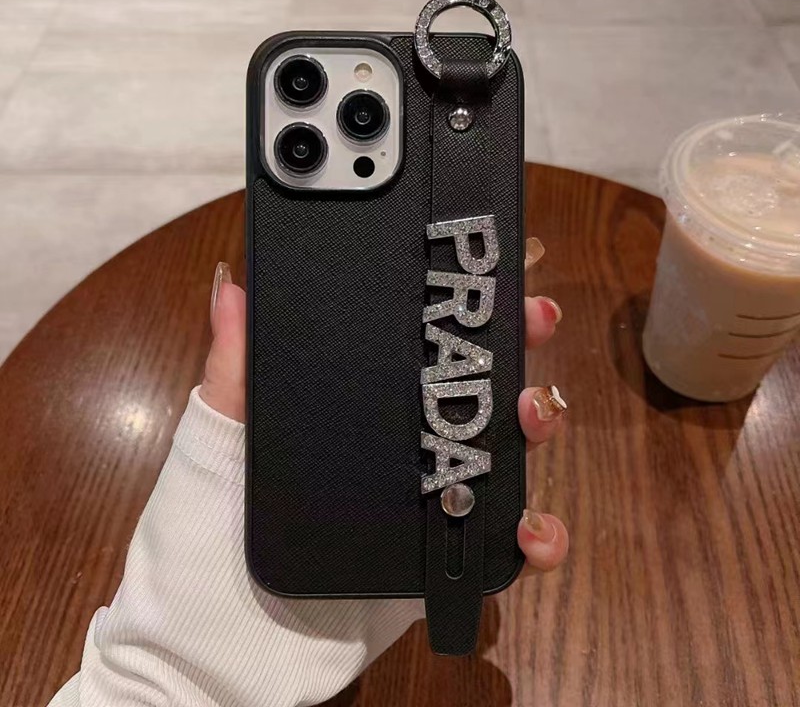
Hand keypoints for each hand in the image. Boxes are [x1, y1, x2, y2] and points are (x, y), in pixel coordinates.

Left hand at [201, 258, 567, 575]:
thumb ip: (231, 368)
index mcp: (354, 408)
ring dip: (537, 426)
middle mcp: (398, 446)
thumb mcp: (217, 438)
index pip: (417, 347)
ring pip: (502, 453)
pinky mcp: (441, 560)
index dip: (460, 309)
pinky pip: (501, 543)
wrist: (222, 647)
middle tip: (536, 323)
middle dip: (514, 347)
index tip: (491, 270)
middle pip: (472, 386)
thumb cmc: (204, 533)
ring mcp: (423, 500)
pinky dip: (538, 535)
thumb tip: (232, 285)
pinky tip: (531, 530)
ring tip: (533, 418)